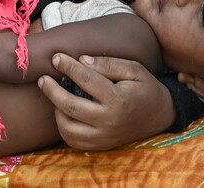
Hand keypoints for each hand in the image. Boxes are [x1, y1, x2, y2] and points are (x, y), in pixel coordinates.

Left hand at [36, 54, 172, 149]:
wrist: (160, 115)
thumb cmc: (146, 87)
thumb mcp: (134, 69)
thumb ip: (108, 64)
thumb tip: (81, 59)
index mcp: (119, 100)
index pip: (87, 80)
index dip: (69, 67)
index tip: (56, 57)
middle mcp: (109, 121)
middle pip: (71, 106)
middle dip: (52, 90)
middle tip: (43, 78)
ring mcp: (104, 137)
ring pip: (68, 128)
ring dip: (56, 110)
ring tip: (53, 95)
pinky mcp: (101, 145)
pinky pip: (74, 140)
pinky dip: (64, 126)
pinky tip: (63, 111)